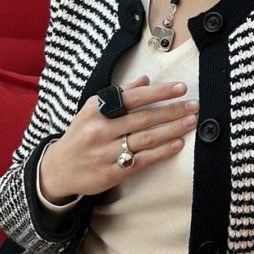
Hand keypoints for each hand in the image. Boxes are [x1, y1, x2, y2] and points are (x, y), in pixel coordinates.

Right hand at [39, 75, 198, 202]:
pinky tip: (177, 145)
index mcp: (97, 110)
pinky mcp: (112, 173)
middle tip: (194, 106)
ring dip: (172, 130)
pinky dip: (162, 153)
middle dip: (172, 111)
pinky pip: (142, 161)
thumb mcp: (92, 110)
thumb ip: (119, 94)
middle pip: (144, 119)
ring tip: (191, 122)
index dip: (159, 92)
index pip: (133, 98)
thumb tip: (145, 80)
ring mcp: (106, 153)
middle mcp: (101, 130)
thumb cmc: (81, 134)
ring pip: (146, 139)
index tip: (180, 88)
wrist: (58, 169)